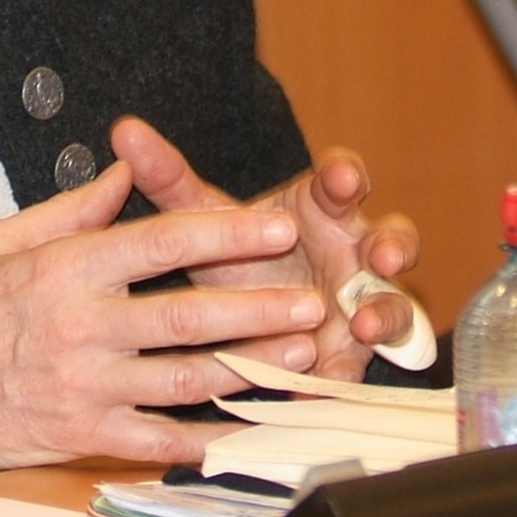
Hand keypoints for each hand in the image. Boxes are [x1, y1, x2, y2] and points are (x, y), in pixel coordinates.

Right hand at [0, 159, 330, 483]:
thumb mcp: (2, 242)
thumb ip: (71, 209)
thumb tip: (125, 168)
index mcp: (67, 269)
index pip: (163, 242)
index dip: (226, 235)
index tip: (275, 227)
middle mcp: (81, 327)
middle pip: (189, 315)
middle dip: (259, 308)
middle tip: (312, 301)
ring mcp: (84, 386)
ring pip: (185, 378)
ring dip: (249, 369)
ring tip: (301, 358)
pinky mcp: (80, 435)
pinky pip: (155, 439)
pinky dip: (204, 438)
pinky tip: (247, 430)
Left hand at [112, 118, 421, 384]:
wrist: (260, 314)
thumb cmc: (244, 254)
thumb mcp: (205, 220)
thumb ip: (171, 179)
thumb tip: (123, 131)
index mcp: (324, 208)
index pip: (344, 181)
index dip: (347, 177)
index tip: (339, 178)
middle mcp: (355, 250)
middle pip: (391, 236)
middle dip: (393, 244)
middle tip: (383, 256)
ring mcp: (362, 301)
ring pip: (393, 301)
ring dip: (385, 310)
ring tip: (364, 324)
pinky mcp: (353, 351)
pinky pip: (359, 366)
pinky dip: (342, 375)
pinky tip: (319, 385)